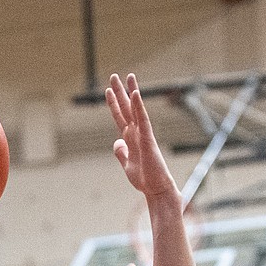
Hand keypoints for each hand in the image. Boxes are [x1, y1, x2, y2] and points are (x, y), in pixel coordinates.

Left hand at [105, 73, 180, 204]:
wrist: (156, 189)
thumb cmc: (144, 179)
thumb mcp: (126, 165)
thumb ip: (121, 153)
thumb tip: (117, 142)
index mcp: (130, 139)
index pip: (120, 117)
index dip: (113, 103)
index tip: (109, 90)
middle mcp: (136, 133)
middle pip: (126, 108)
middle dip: (120, 92)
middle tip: (114, 75)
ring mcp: (143, 134)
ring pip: (135, 109)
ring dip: (131, 92)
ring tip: (128, 76)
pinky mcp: (148, 139)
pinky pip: (143, 119)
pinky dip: (139, 107)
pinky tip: (136, 94)